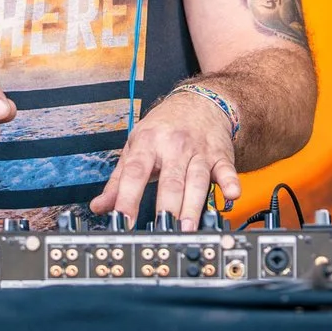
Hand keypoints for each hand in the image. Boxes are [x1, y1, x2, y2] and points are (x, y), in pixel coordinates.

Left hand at [88, 90, 240, 228]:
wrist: (199, 101)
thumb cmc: (164, 127)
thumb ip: (119, 180)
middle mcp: (174, 147)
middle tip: (162, 229)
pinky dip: (230, 181)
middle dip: (166, 207)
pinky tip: (232, 194)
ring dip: (193, 204)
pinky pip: (226, 169)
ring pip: (196, 180)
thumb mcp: (136, 146)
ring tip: (188, 227)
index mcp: (148, 144)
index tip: (122, 221)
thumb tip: (99, 207)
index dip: (127, 198)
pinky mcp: (220, 155)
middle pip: (169, 180)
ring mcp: (199, 151)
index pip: (134, 173)